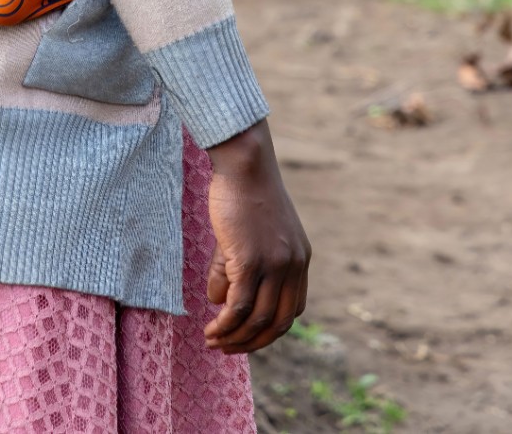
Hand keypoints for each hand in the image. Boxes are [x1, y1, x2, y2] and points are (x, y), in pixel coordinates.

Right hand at [203, 119, 309, 353]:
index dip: (269, 330)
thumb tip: (218, 301)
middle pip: (278, 323)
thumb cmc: (243, 191)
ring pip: (257, 320)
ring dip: (234, 338)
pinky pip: (238, 306)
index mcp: (300, 258)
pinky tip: (211, 328)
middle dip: (252, 343)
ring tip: (212, 341)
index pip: (292, 310)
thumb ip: (237, 268)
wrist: (244, 163)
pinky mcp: (250, 260)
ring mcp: (274, 265)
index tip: (246, 335)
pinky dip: (225, 324)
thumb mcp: (250, 234)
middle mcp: (293, 266)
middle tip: (227, 349)